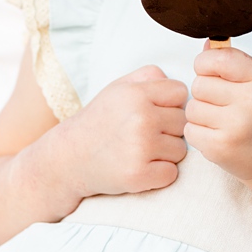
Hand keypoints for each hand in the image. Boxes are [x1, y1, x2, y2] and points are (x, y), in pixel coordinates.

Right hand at [52, 65, 187, 198]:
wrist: (69, 157)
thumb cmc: (99, 120)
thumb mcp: (118, 87)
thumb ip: (150, 76)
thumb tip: (181, 86)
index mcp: (136, 94)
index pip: (180, 92)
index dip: (168, 103)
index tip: (150, 111)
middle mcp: (140, 118)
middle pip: (183, 122)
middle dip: (167, 129)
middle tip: (140, 134)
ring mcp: (140, 148)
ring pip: (180, 150)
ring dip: (164, 153)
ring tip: (137, 150)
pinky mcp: (139, 175)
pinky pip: (171, 173)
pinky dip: (158, 174)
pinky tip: (138, 166)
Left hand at [186, 45, 251, 184]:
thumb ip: (233, 61)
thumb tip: (206, 45)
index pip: (217, 59)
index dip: (206, 65)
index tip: (213, 74)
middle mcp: (251, 101)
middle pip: (199, 84)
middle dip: (205, 94)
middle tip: (224, 106)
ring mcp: (236, 126)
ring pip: (191, 108)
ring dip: (201, 116)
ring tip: (223, 122)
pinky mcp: (221, 147)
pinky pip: (189, 130)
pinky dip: (199, 134)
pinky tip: (218, 136)